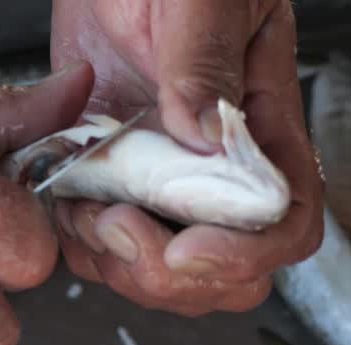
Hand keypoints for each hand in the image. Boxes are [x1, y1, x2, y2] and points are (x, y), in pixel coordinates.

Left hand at [49, 0, 322, 315]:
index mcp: (261, 122)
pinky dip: (80, 243)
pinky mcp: (109, 174)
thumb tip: (206, 136)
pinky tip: (63, 203)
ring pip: (162, 269)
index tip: (189, 249)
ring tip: (84, 211)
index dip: (245, 254)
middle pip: (227, 271)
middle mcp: (215, 164)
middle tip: (116, 227)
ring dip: (117, 264)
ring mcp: (160, 174)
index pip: (286, 220)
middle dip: (172, 276)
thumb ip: (206, 61)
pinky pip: (103, 242)